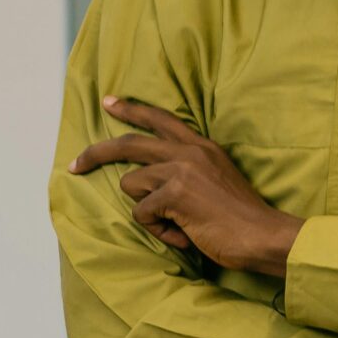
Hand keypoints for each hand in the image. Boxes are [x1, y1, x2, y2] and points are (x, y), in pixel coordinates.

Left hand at [68, 96, 302, 274]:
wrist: (262, 235)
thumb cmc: (240, 217)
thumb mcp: (216, 180)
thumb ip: (188, 170)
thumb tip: (148, 180)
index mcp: (203, 147)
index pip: (161, 119)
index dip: (132, 110)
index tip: (110, 102)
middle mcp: (190, 151)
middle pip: (129, 142)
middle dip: (96, 154)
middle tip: (75, 164)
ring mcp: (182, 170)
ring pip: (132, 184)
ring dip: (147, 210)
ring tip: (176, 223)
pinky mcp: (175, 193)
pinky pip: (143, 213)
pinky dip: (160, 230)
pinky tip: (185, 234)